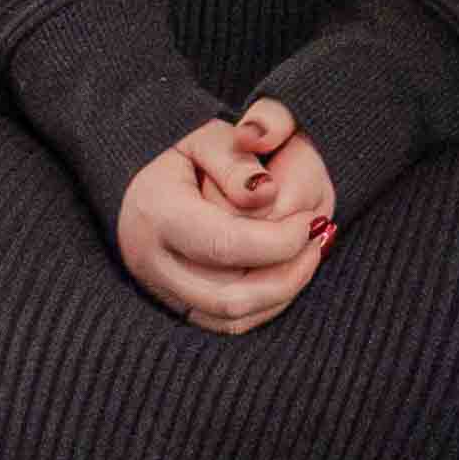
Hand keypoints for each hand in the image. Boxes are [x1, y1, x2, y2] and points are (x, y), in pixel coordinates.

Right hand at [114, 112, 331, 332]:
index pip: (225, 244)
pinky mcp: (178, 307)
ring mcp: (162, 292)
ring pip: (233, 319)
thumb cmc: (184, 154)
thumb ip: (237, 158)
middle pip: (231, 298)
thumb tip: (266, 193)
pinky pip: (230, 324)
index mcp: (157, 214)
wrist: (141, 181)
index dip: (279, 239)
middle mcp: (152, 263)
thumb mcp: (208, 135)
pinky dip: (267, 303)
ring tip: (309, 252)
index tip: (309, 219)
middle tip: (316, 238)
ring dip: (283, 292)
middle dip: (288, 274)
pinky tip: (288, 268)